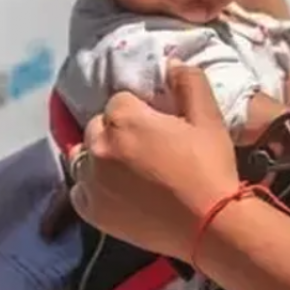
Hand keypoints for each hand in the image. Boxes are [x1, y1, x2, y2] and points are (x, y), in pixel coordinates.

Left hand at [69, 62, 241, 259]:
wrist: (210, 226)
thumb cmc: (210, 168)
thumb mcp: (208, 118)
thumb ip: (189, 83)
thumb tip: (172, 63)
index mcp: (124, 118)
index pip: (119, 102)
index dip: (139, 112)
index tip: (157, 127)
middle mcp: (99, 146)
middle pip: (98, 127)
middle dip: (117, 131)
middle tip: (145, 149)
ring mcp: (91, 181)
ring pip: (83, 157)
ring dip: (100, 157)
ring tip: (127, 169)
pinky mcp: (92, 211)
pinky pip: (79, 190)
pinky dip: (92, 187)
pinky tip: (115, 191)